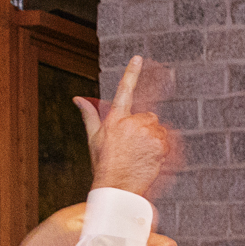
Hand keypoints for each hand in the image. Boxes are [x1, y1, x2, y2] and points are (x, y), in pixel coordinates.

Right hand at [79, 58, 180, 199]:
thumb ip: (89, 115)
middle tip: (134, 147)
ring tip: (141, 155)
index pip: (124, 90)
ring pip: (158, 129)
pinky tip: (150, 159)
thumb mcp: (94, 138)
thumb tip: (78, 98)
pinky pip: (166, 141)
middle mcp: (132, 123)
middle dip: (145, 128)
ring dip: (154, 139)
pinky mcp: (160, 145)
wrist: (117, 187)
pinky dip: (162, 149)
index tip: (138, 58)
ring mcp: (147, 134)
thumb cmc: (104, 164)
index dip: (131, 73)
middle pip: (148, 116)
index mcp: (115, 119)